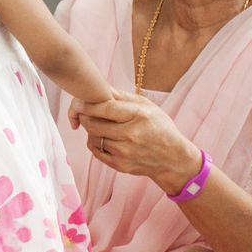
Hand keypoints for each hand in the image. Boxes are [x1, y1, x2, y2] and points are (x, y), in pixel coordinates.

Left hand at [70, 89, 201, 190]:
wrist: (173, 159)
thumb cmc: (159, 128)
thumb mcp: (147, 107)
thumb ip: (123, 97)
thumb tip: (100, 87)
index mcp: (139, 116)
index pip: (105, 109)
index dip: (87, 105)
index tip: (78, 102)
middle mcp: (131, 134)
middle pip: (94, 124)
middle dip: (84, 117)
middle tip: (84, 113)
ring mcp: (125, 152)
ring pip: (93, 138)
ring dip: (91, 130)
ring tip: (99, 125)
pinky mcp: (120, 165)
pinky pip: (96, 151)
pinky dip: (95, 143)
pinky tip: (103, 138)